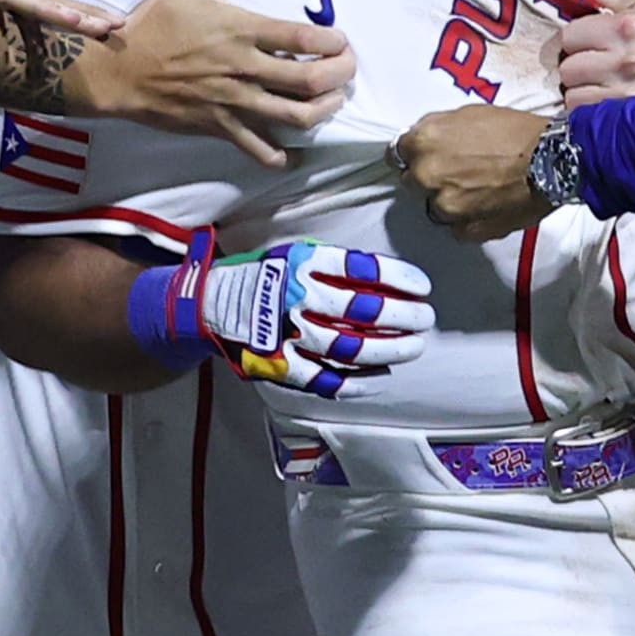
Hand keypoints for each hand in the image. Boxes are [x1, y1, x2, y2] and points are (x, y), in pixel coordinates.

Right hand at [80, 0, 356, 164]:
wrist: (117, 69)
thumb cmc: (156, 22)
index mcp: (242, 29)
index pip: (303, 39)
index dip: (333, 43)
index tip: (341, 41)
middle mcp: (243, 67)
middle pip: (310, 82)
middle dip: (340, 78)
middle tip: (347, 71)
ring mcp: (233, 100)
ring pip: (293, 117)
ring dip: (321, 112)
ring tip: (330, 102)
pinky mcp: (219, 125)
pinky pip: (257, 148)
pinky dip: (278, 154)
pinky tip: (290, 150)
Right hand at [157, 232, 434, 399]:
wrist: (208, 306)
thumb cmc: (263, 276)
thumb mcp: (295, 253)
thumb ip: (335, 264)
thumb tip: (387, 278)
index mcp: (302, 263)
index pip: (363, 269)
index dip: (399, 278)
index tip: (423, 286)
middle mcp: (296, 298)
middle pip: (363, 312)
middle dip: (403, 316)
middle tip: (425, 318)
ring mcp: (287, 335)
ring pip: (350, 348)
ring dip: (388, 349)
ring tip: (413, 346)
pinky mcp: (279, 366)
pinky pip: (325, 380)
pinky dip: (356, 382)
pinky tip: (379, 376)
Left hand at [394, 105, 557, 241]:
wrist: (553, 160)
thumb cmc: (516, 132)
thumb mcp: (470, 114)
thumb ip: (439, 129)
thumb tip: (424, 139)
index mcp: (425, 142)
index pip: (396, 153)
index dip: (413, 154)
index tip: (423, 156)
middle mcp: (428, 176)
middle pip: (413, 182)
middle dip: (431, 177)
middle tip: (459, 170)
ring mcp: (446, 207)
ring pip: (435, 207)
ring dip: (450, 200)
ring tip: (479, 188)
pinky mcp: (466, 230)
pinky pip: (457, 227)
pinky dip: (468, 218)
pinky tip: (488, 204)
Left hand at [551, 0, 634, 107]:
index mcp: (629, 28)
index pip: (570, 34)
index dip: (576, 40)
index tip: (586, 43)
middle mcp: (626, 60)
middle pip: (567, 66)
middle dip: (576, 66)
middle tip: (593, 65)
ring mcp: (623, 93)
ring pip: (571, 92)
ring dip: (580, 90)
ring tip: (599, 84)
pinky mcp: (621, 119)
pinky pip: (581, 114)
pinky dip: (587, 110)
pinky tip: (602, 100)